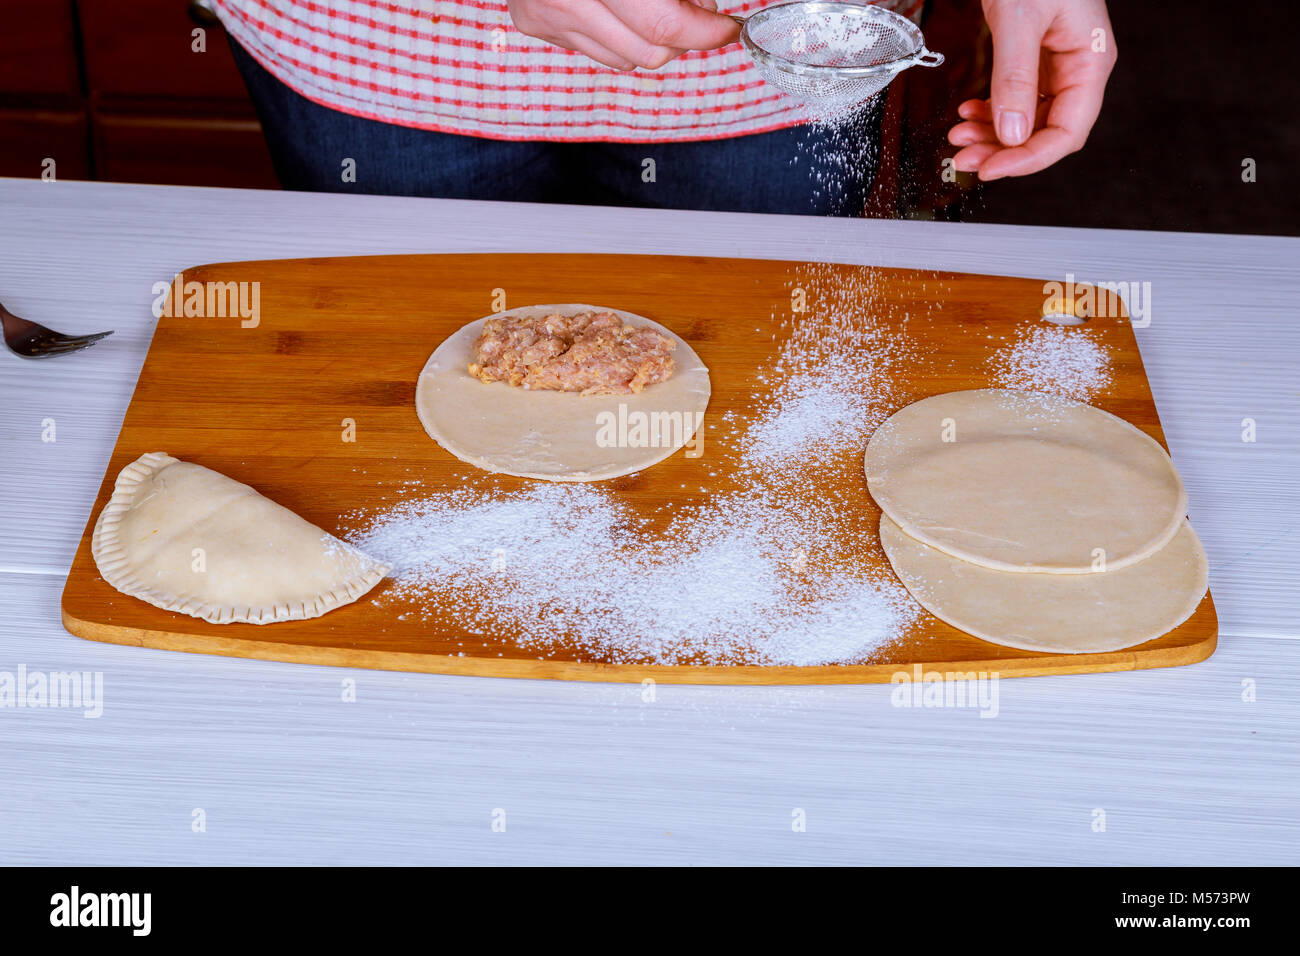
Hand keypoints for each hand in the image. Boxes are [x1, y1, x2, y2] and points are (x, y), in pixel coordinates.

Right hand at [508, 0, 739, 70]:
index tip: (727, 28)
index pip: (663, 24)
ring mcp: (545, 15)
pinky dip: (621, 38)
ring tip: (660, 8)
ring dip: (654, 41)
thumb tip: (706, 9)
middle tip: (700, 14)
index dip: (704, 32)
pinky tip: (623, 11)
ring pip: (626, 59)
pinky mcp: (533, 23)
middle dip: (685, 39)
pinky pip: (596, 52)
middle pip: (649, 51)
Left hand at [948, 0, 1116, 179]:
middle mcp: (1077, 68)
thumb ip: (1015, 77)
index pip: (1067, 131)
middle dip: (1004, 150)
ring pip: (1025, 120)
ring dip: (992, 134)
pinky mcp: (1032, 59)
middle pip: (1045, 131)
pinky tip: (969, 113)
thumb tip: (1013, 133)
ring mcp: (1055, 65)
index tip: (993, 169)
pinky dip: (990, 112)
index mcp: (1090, 60)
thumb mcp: (1020, 20)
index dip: (1030, 158)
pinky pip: (1014, 100)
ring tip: (959, 137)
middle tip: (966, 158)